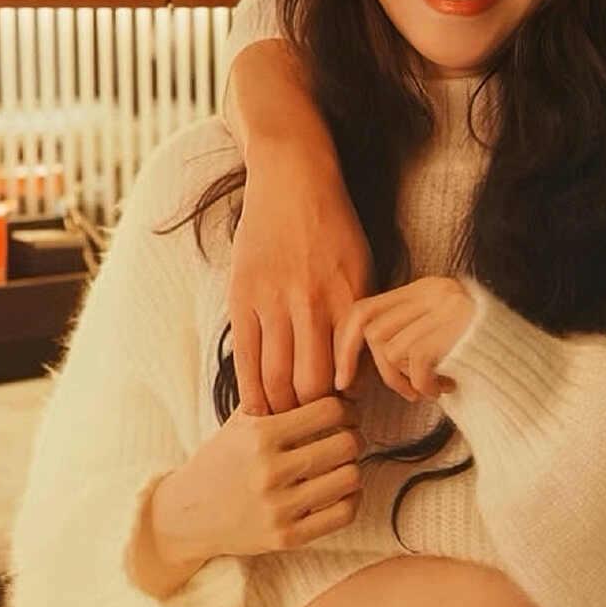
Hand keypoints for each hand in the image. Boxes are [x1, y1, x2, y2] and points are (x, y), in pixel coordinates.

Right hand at [152, 396, 362, 563]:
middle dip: (354, 436)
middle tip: (347, 437)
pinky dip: (351, 499)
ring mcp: (278, 507)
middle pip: (346, 443)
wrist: (187, 515)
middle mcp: (269, 471)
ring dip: (352, 468)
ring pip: (350, 478)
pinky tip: (339, 490)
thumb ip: (276, 397)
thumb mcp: (240, 422)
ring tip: (341, 464)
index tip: (344, 413)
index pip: (329, 410)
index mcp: (259, 435)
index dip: (346, 408)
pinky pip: (344, 513)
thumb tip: (322, 366)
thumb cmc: (221, 460)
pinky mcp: (286, 537)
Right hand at [228, 140, 371, 413]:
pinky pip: (245, 358)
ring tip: (285, 422)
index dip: (345, 406)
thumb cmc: (334, 226)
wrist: (293, 179)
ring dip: (281, 408)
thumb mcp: (363, 268)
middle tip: (311, 427)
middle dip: (313, 414)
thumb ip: (359, 320)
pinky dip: (251, 392)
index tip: (340, 418)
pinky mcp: (242, 297)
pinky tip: (255, 410)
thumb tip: (356, 377)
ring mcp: (275, 301)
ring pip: (277, 378)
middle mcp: (314, 303)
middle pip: (312, 385)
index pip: (350, 374)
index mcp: (351, 299)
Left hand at [333, 277, 475, 402]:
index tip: (344, 379)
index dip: (345, 346)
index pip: (364, 308)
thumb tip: (352, 364)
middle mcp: (435, 291)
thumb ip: (404, 335)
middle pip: (373, 331)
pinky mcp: (456, 328)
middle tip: (405, 391)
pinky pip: (415, 365)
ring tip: (432, 388)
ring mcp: (447, 307)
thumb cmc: (481, 358)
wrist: (532, 364)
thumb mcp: (438, 336)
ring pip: (390, 351)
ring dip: (405, 382)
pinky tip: (447, 388)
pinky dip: (425, 386)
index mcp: (426, 288)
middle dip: (380, 372)